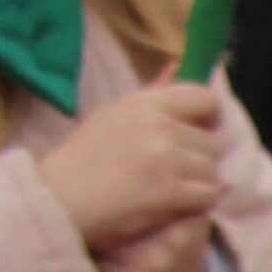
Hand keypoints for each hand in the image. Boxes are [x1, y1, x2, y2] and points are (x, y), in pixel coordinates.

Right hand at [31, 83, 227, 252]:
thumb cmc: (81, 160)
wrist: (58, 199)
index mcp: (145, 103)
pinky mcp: (170, 191)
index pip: (204, 98)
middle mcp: (160, 125)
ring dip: (198, 185)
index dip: (208, 118)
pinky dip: (196, 205)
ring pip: (212, 171)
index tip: (197, 133)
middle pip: (211, 142)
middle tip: (176, 173)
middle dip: (199, 159)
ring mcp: (166, 158)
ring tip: (171, 191)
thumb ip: (151, 95)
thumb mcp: (113, 115)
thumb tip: (175, 65)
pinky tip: (173, 207)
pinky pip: (208, 196)